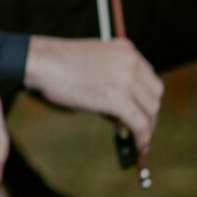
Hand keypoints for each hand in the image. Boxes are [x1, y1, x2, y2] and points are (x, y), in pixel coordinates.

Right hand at [24, 34, 162, 153]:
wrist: (42, 62)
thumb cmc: (58, 64)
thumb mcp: (93, 62)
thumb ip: (111, 78)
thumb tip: (121, 112)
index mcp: (125, 49)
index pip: (149, 77)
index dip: (146, 98)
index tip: (142, 111)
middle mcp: (131, 62)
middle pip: (155, 94)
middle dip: (149, 113)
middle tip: (139, 128)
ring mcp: (126, 80)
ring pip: (150, 111)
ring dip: (147, 128)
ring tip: (137, 140)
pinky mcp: (118, 98)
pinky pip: (140, 123)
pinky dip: (142, 138)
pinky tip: (138, 147)